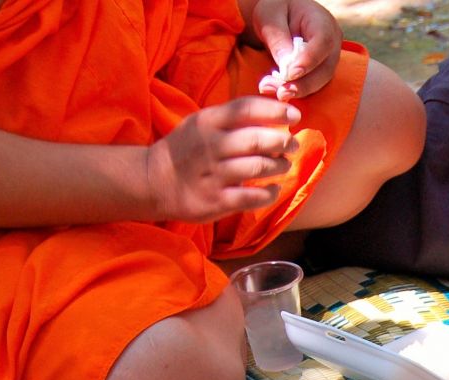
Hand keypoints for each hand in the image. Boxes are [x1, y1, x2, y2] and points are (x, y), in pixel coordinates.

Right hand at [147, 97, 300, 223]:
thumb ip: (233, 117)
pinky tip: (273, 190)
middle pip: (257, 140)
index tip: (295, 115)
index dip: (276, 110)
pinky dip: (269, 194)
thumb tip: (277, 113)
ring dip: (279, 166)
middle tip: (292, 145)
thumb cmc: (188, 149)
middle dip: (283, 142)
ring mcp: (213, 175)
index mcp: (208, 121)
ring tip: (283, 165)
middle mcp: (211, 146)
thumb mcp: (202, 123)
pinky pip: (251, 198)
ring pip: (258, 168)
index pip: (247, 109)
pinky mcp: (215, 201)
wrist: (153, 180)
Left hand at [251, 0, 341, 101]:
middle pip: (325, 69)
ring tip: (278, 94)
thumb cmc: (276, 10)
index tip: (290, 74)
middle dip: (303, 84)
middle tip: (281, 93)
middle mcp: (333, 42)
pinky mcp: (321, 71)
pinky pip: (314, 85)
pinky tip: (282, 93)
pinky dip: (298, 91)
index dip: (309, 60)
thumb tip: (286, 67)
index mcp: (323, 22)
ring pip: (321, 81)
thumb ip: (278, 38)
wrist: (281, 15)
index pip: (323, 42)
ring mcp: (329, 59)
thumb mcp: (270, 17)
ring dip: (299, 91)